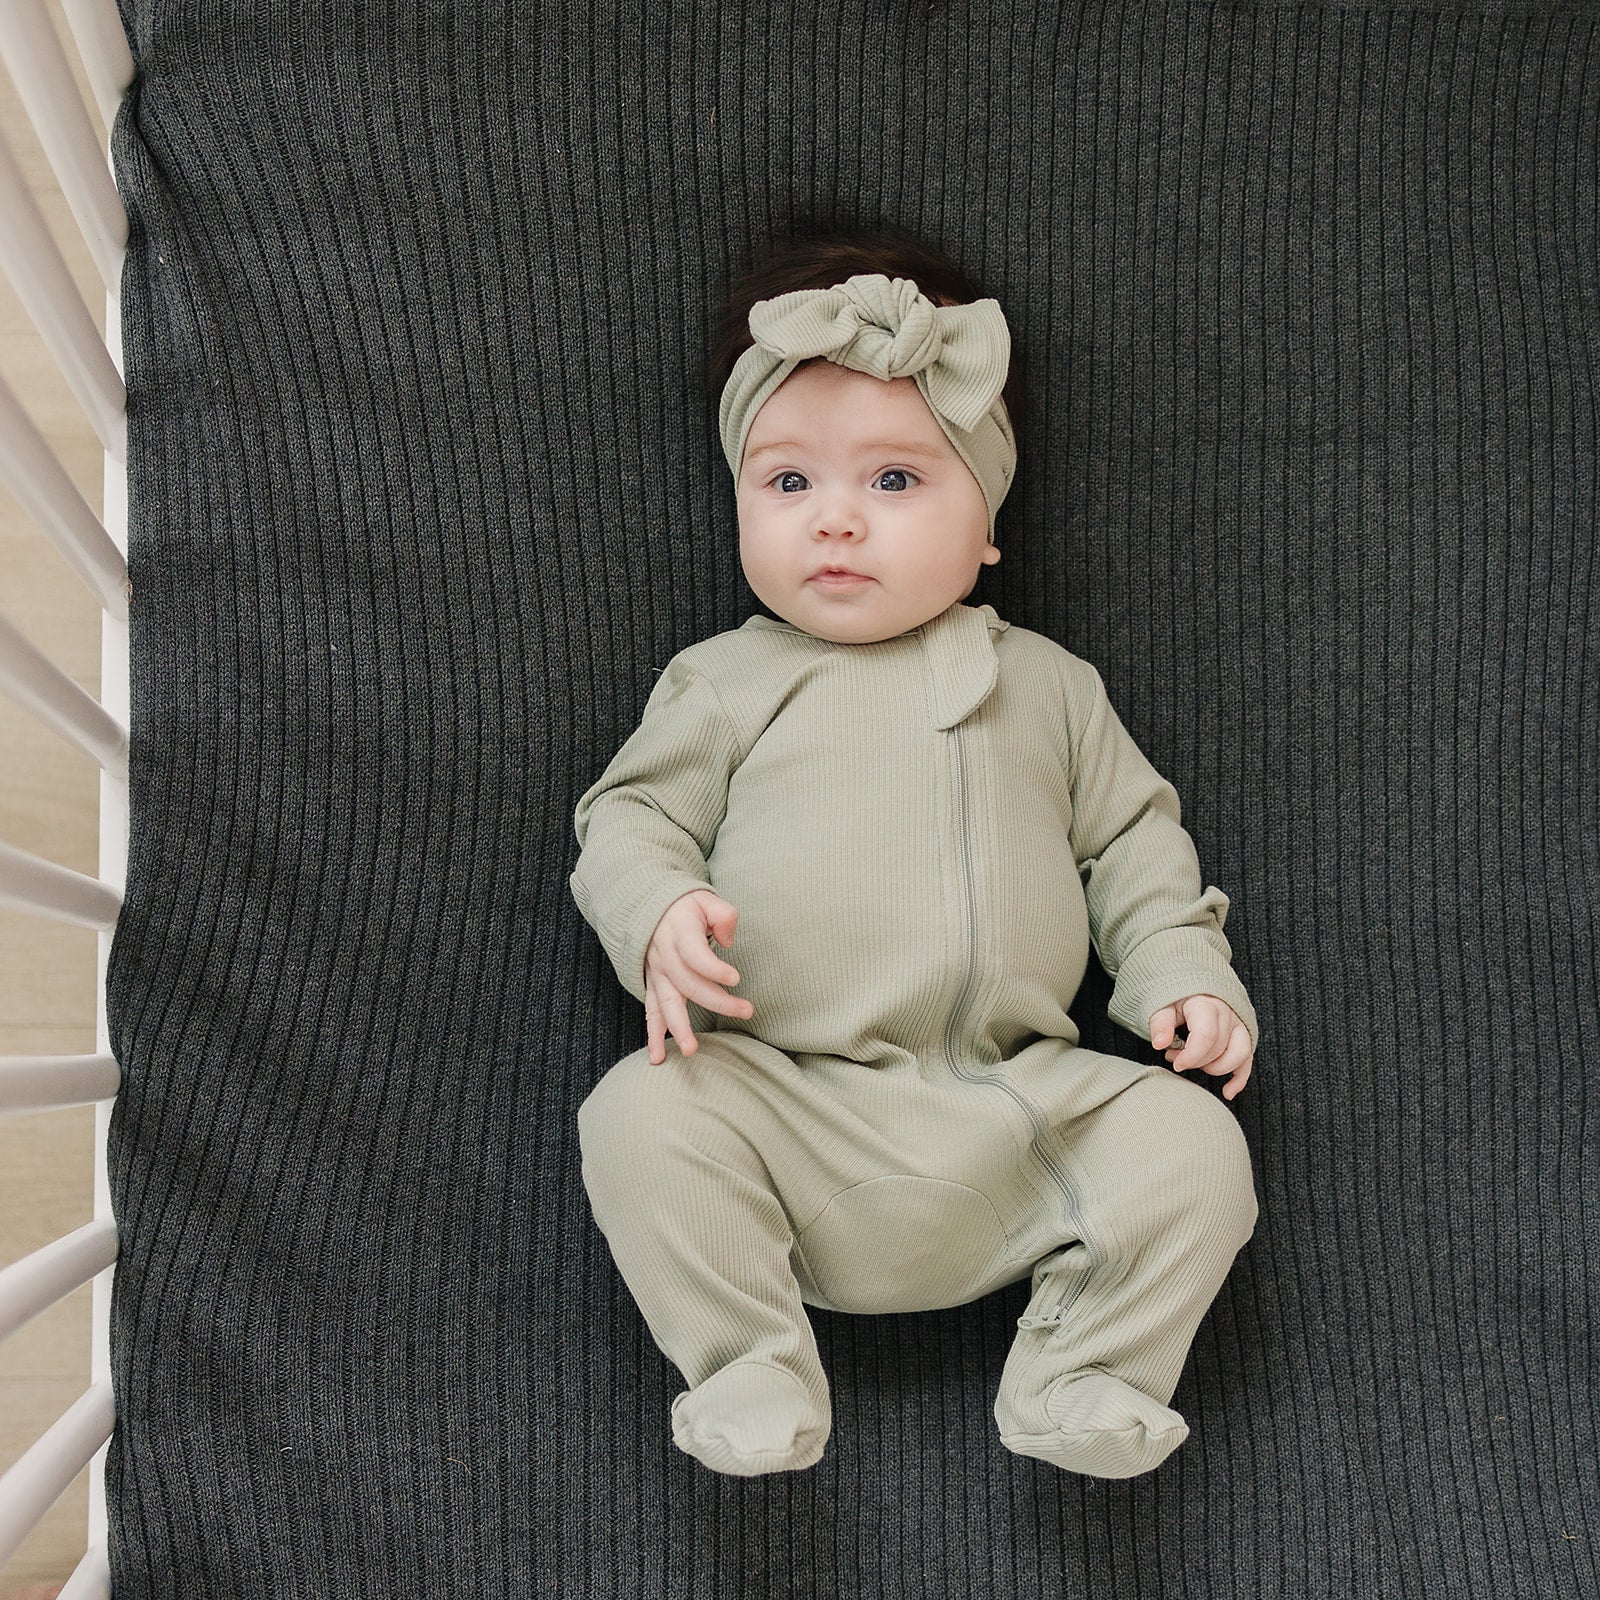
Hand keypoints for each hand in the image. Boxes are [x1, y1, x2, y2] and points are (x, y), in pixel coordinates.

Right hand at [642, 889, 753, 1063]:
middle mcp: (664, 955)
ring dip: (678, 1028)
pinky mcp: (653, 984)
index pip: (695, 955)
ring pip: (666, 1004)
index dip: (715, 968)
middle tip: (746, 1011)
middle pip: (689, 984)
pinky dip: (653, 1036)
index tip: (736, 978)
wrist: (649, 906)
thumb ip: (723, 915)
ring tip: (691, 1050)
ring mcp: (656, 973)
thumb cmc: (685, 905)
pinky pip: (651, 1012)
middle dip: (718, 1001)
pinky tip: (658, 1058)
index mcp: (679, 932)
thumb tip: (728, 941)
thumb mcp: (706, 899)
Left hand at [1150, 996, 1252, 1100]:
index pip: (1206, 1035)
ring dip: (1217, 1068)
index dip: (1191, 1056)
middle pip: (1219, 1047)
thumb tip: (1159, 1044)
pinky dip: (1239, 1079)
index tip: (1175, 1063)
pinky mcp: (1243, 1036)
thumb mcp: (1162, 1005)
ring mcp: (1239, 1024)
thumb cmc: (1175, 997)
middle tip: (1174, 1057)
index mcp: (1206, 1003)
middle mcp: (1228, 1013)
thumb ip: (1160, 1023)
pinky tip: (1227, 1092)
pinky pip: (1248, 1060)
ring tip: (1196, 1064)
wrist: (1192, 987)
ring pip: (1239, 1054)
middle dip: (1196, 1060)